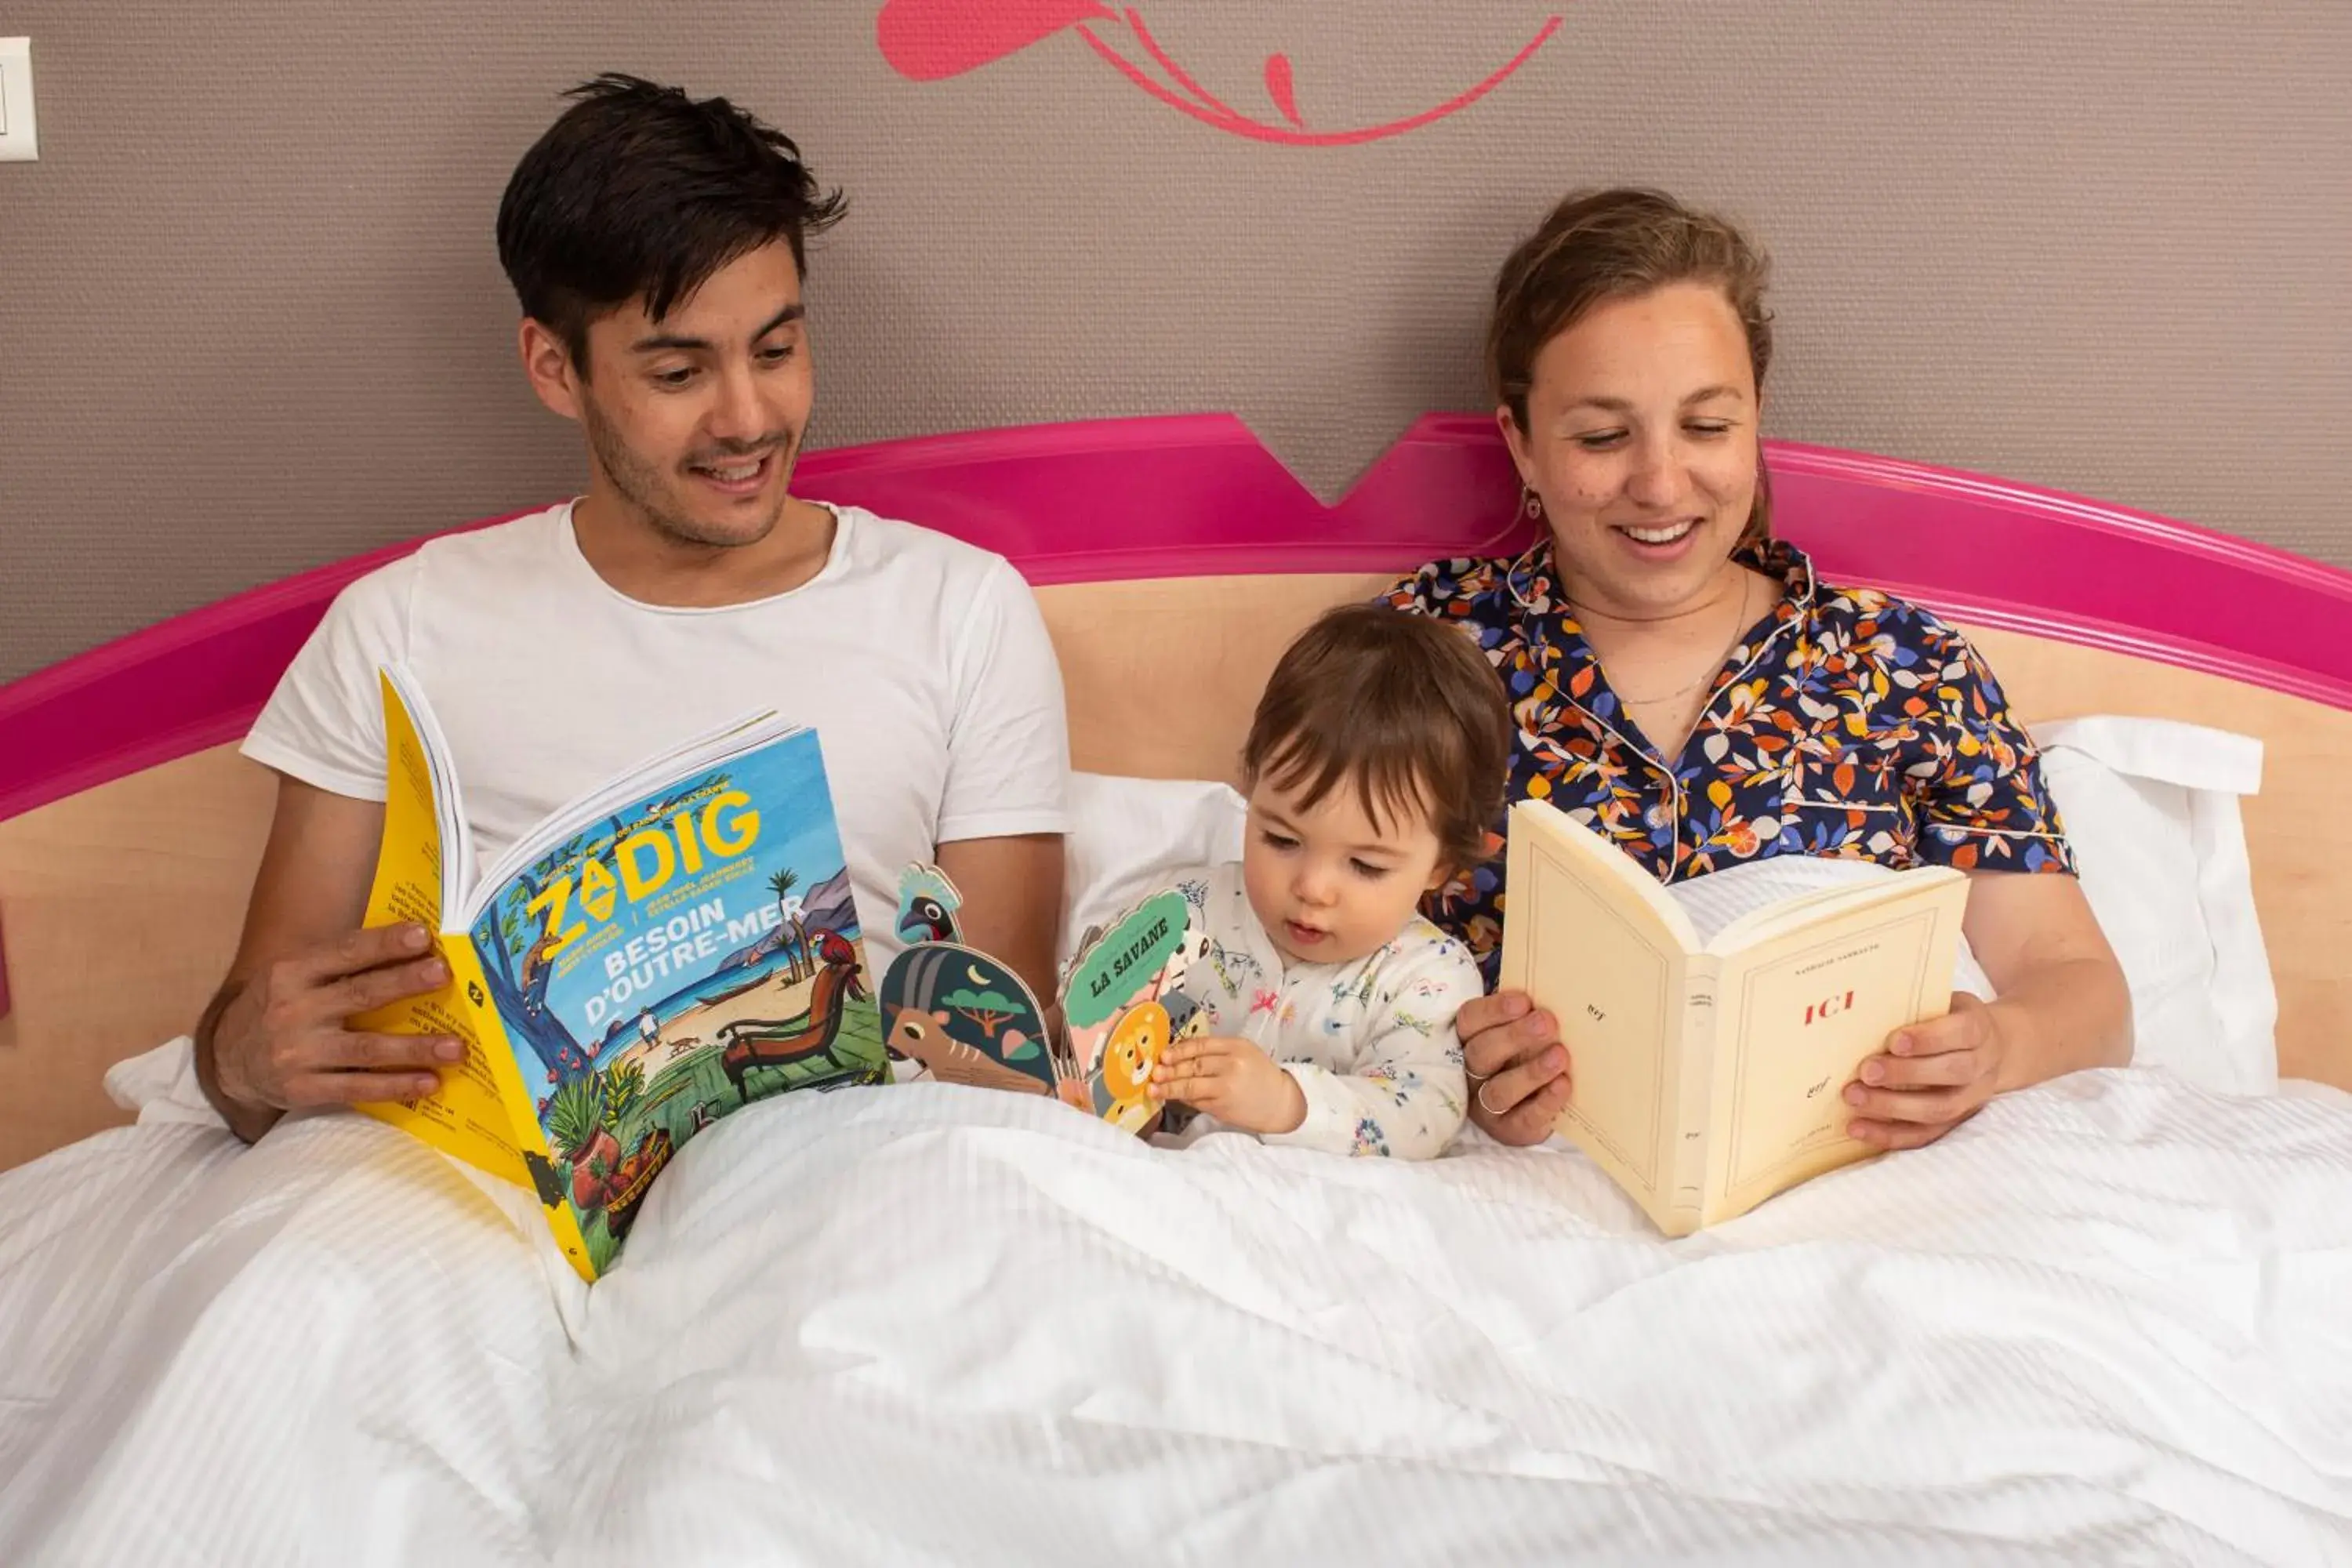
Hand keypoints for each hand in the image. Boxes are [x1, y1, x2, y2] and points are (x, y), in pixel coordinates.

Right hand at [207, 923, 462, 1115]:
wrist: (229, 1059)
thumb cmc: (282, 1006)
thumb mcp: (296, 975)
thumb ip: (343, 963)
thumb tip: (416, 947)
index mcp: (292, 972)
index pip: (345, 952)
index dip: (384, 943)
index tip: (423, 934)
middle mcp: (292, 1010)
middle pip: (360, 994)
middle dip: (405, 983)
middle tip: (445, 974)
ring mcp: (297, 1053)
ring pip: (366, 1048)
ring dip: (414, 1048)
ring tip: (455, 1047)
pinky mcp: (302, 1089)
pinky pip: (357, 1088)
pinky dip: (395, 1086)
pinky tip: (429, 1083)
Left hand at [1149, 1035, 1305, 1136]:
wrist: (1280, 1102)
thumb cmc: (1259, 1075)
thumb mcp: (1244, 1053)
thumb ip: (1217, 1052)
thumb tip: (1180, 1055)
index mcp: (1236, 1047)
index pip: (1201, 1046)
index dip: (1179, 1050)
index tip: (1164, 1054)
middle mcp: (1231, 1065)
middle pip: (1193, 1066)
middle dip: (1170, 1069)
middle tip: (1154, 1072)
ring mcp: (1225, 1088)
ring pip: (1190, 1086)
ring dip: (1169, 1088)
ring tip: (1153, 1089)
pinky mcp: (1221, 1107)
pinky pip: (1196, 1101)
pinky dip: (1182, 1099)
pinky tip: (1171, 1098)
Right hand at [1458, 990, 1571, 1145]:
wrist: (1533, 1108)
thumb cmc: (1524, 1058)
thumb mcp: (1520, 1035)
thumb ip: (1526, 1016)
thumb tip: (1555, 993)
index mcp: (1469, 1041)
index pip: (1469, 1021)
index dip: (1493, 1010)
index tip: (1524, 1001)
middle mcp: (1470, 1074)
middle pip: (1481, 1054)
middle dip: (1514, 1037)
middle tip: (1547, 1022)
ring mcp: (1485, 1106)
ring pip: (1499, 1091)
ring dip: (1530, 1072)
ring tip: (1560, 1056)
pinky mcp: (1508, 1130)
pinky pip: (1524, 1117)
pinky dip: (1545, 1101)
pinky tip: (1563, 1085)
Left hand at [1844, 993, 2004, 1150]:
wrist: (1991, 1047)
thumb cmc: (1948, 1019)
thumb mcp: (1940, 1002)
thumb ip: (1913, 1007)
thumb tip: (1860, 1012)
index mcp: (1978, 1028)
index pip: (1962, 1033)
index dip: (1929, 1038)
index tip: (1894, 1041)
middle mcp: (1982, 1065)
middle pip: (1952, 1072)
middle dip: (1906, 1074)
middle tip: (1865, 1071)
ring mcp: (1971, 1097)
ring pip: (1939, 1109)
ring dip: (1892, 1107)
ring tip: (1854, 1097)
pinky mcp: (1955, 1122)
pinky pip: (1925, 1135)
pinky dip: (1889, 1135)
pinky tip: (1857, 1128)